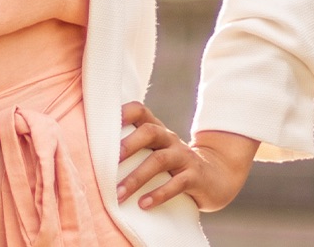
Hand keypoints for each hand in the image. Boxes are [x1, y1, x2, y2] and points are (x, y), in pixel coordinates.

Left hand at [115, 102, 259, 211]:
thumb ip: (135, 148)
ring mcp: (184, 157)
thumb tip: (95, 156)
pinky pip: (177, 184)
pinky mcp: (195, 177)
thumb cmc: (175, 165)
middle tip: (105, 163)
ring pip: (159, 160)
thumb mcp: (157, 151)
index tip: (101, 125)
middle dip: (127, 146)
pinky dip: (159, 194)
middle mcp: (170, 139)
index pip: (140, 110)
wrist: (217, 176)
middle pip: (149, 132)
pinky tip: (143, 204)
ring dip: (136, 178)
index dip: (122, 113)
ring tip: (118, 194)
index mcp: (158, 130)